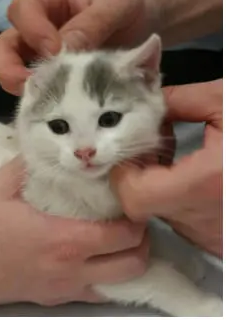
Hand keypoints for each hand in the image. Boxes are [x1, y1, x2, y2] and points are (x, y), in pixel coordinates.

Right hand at [0, 0, 160, 94]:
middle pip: (2, 45)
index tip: (56, 51)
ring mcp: (37, 52)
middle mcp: (34, 24)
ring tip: (42, 100)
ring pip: (9, 69)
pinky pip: (32, 87)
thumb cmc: (130, 3)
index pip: (22, 10)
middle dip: (7, 67)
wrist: (148, 20)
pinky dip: (38, 97)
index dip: (33, 31)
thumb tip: (62, 52)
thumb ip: (91, 25)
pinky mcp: (48, 74)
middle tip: (29, 85)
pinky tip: (55, 106)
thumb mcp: (117, 6)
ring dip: (19, 86)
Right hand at [0, 157, 149, 313]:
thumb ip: (29, 164)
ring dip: (125, 260)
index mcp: (63, 239)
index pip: (124, 235)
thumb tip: (47, 147)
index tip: (127, 197)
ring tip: (111, 236)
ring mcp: (62, 290)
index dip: (136, 216)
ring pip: (119, 284)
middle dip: (141, 240)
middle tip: (127, 218)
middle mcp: (71, 270)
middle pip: (134, 264)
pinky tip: (85, 256)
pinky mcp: (49, 300)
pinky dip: (103, 276)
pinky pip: (93, 293)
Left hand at [111, 79, 222, 256]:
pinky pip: (184, 221)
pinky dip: (180, 199)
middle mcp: (203, 217)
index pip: (133, 196)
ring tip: (179, 159)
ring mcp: (211, 235)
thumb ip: (182, 100)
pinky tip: (197, 175)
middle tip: (155, 148)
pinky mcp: (217, 242)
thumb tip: (149, 99)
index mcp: (206, 183)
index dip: (125, 172)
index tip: (137, 148)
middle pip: (141, 205)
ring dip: (158, 186)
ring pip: (160, 214)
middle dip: (139, 174)